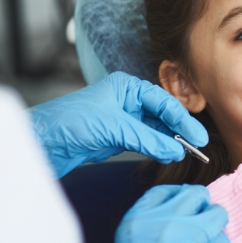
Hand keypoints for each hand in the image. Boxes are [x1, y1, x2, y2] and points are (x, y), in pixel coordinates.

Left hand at [30, 71, 207, 177]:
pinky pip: (144, 142)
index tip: (197, 136)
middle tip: (198, 145)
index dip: (182, 119)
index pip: (163, 101)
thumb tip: (175, 151)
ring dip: (169, 141)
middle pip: (162, 114)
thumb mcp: (114, 128)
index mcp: (126, 87)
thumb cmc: (69, 122)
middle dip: (179, 129)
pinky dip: (157, 149)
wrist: (43, 141)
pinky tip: (168, 155)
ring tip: (186, 153)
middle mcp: (126, 101)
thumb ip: (147, 140)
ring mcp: (122, 120)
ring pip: (155, 130)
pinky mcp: (117, 138)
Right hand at [89, 184, 229, 242]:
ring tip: (206, 239)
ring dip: (214, 224)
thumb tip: (166, 222)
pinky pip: (223, 239)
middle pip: (196, 195)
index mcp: (139, 219)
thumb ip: (147, 228)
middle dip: (200, 206)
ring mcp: (190, 239)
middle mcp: (166, 223)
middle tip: (198, 221)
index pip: (166, 191)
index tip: (184, 203)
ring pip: (217, 214)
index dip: (179, 196)